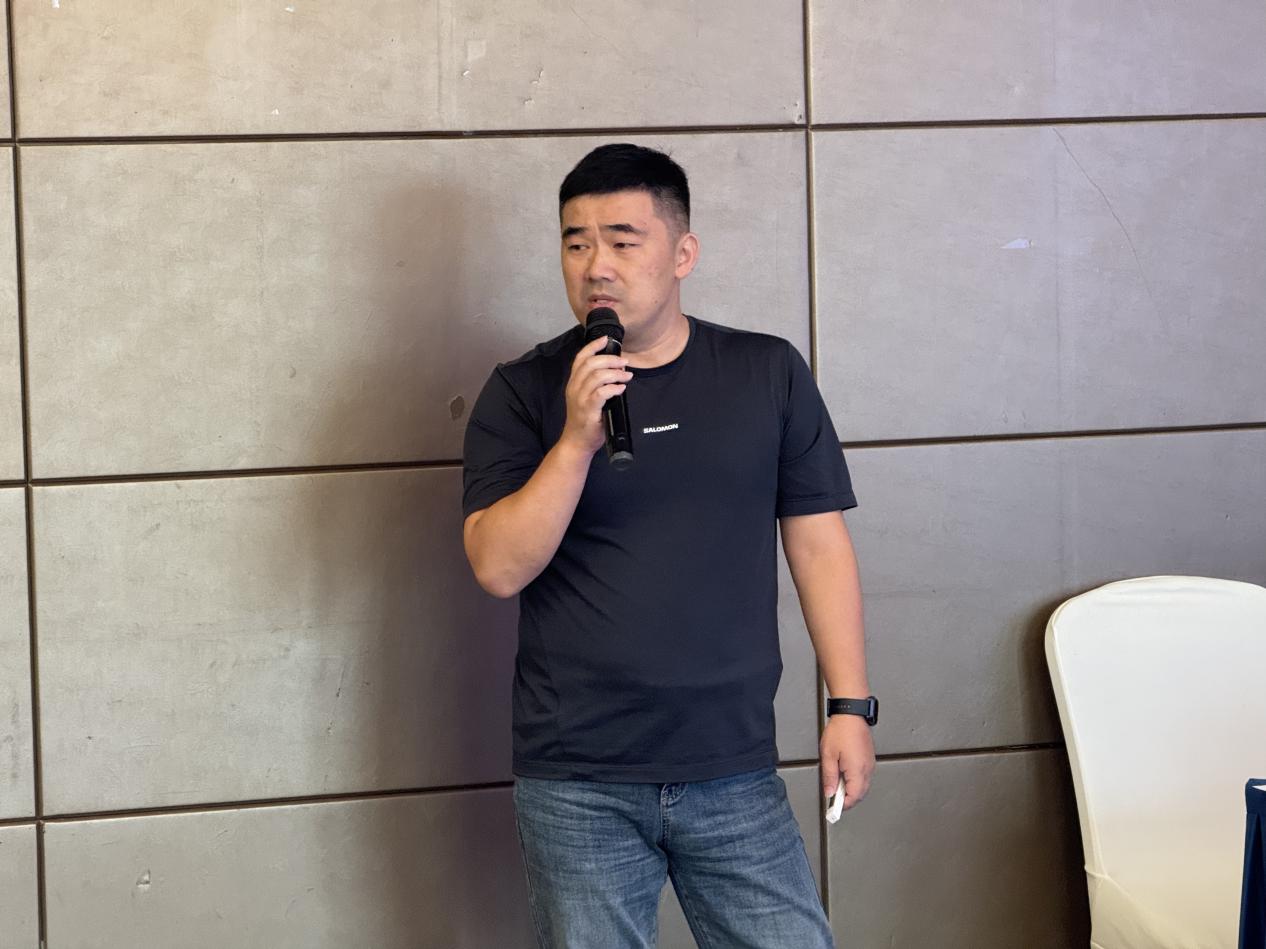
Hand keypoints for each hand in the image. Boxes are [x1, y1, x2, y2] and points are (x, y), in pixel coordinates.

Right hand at [560, 335, 632, 454]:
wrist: (577, 442)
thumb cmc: (585, 421)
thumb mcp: (587, 398)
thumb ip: (596, 384)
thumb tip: (616, 370)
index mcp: (573, 383)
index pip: (580, 359)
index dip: (593, 346)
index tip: (606, 339)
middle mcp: (574, 388)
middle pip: (591, 364)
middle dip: (610, 359)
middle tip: (624, 362)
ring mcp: (580, 399)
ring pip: (597, 376)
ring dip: (615, 373)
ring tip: (627, 375)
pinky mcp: (588, 410)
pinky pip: (601, 393)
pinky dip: (613, 388)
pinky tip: (621, 388)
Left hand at [821, 714, 874, 810]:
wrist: (851, 713)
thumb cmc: (840, 730)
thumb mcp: (828, 755)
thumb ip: (829, 777)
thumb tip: (829, 793)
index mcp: (857, 770)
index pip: (853, 797)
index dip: (843, 805)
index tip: (833, 808)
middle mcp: (867, 769)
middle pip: (860, 794)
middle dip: (847, 799)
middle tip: (833, 799)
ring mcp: (870, 764)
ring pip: (863, 786)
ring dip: (851, 790)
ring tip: (837, 784)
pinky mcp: (869, 759)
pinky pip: (865, 776)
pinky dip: (855, 781)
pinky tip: (844, 775)